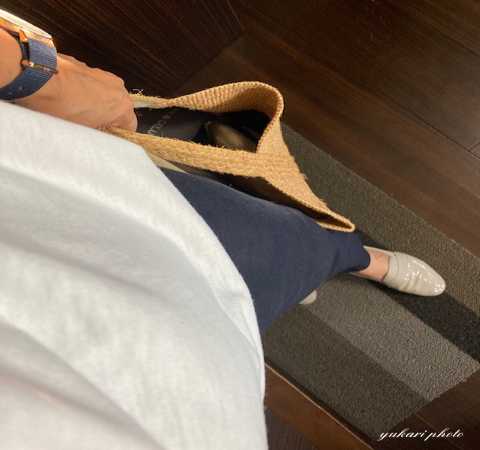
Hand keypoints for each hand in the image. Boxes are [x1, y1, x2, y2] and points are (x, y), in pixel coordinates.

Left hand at [17, 54, 136, 130]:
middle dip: (105, 119)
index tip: (105, 139)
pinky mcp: (86, 67)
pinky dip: (82, 92)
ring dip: (94, 105)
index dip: (116, 135)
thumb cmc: (61, 105)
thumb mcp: (85, 131)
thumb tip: (102, 136)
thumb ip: (101, 134)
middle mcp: (118, 88)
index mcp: (123, 106)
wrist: (38, 77)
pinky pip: (90, 85)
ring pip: (104, 96)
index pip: (130, 127)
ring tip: (73, 113)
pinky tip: (66, 99)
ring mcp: (102, 75)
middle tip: (88, 128)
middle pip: (118, 110)